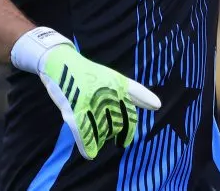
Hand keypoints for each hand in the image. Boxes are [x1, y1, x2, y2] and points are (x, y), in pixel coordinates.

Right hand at [39, 42, 161, 159]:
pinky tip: (90, 154)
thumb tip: (157, 105)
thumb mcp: (116, 80)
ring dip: (100, 138)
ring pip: (102, 132)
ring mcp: (90, 105)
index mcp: (119, 88)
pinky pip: (85, 136)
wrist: (62, 65)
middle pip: (116, 126)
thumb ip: (136, 94)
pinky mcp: (74, 112)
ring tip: (96, 136)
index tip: (125, 142)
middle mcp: (107, 96)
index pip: (130, 115)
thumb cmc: (91, 74)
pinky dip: (88, 147)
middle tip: (105, 133)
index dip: (128, 130)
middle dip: (112, 133)